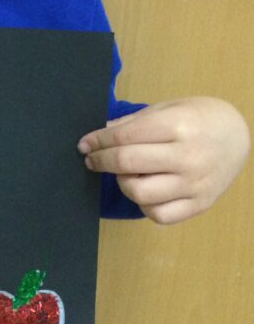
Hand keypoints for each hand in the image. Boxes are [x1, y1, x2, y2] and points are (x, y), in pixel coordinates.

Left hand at [77, 97, 248, 224]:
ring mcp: (194, 185)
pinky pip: (159, 215)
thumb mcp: (167, 108)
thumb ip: (133, 122)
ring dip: (122, 182)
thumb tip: (100, 134)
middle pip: (127, 163)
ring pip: (139, 194)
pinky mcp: (199, 205)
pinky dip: (143, 205)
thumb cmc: (198, 117)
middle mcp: (187, 157)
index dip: (98, 141)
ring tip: (123, 172)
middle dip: (101, 161)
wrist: (238, 136)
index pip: (124, 137)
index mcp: (178, 126)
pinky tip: (143, 189)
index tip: (84, 144)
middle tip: (92, 159)